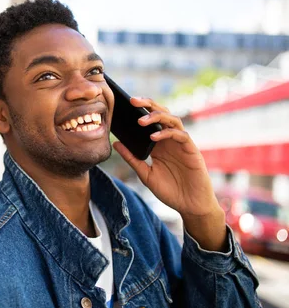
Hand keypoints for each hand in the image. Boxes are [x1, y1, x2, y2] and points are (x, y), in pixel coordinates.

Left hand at [112, 97, 227, 250]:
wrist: (190, 206)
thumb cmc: (170, 191)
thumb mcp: (145, 174)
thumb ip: (132, 158)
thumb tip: (116, 143)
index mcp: (158, 144)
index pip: (149, 121)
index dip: (139, 111)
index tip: (123, 105)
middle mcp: (170, 140)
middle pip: (161, 114)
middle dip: (148, 105)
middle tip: (132, 101)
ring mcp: (182, 144)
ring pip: (172, 120)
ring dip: (156, 117)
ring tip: (140, 120)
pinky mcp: (192, 150)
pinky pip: (181, 135)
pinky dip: (167, 134)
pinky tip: (153, 137)